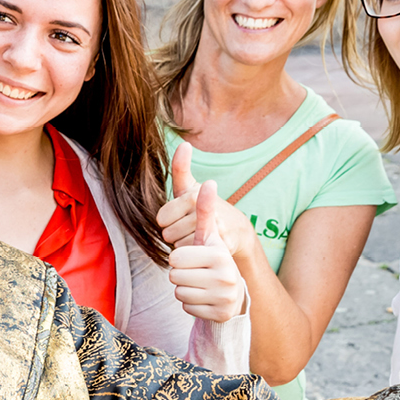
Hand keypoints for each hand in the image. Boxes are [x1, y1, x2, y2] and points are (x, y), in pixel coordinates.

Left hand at [157, 142, 252, 259]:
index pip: (161, 219)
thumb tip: (184, 143)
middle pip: (168, 234)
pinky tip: (203, 249)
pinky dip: (195, 256)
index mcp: (192, 195)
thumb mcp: (191, 188)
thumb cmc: (206, 207)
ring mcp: (213, 228)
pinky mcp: (220, 246)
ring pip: (179, 247)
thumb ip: (181, 168)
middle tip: (190, 230)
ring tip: (197, 239)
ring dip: (185, 247)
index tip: (179, 218)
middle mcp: (203, 209)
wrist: (238, 230)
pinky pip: (193, 257)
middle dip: (176, 235)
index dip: (168, 223)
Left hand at [167, 180, 247, 321]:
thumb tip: (208, 182)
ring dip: (184, 288)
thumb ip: (204, 209)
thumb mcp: (209, 234)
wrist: (234, 291)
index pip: (175, 255)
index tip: (192, 256)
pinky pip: (186, 308)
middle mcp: (226, 275)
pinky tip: (204, 298)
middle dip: (180, 273)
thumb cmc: (213, 257)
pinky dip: (191, 304)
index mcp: (220, 253)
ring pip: (178, 292)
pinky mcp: (220, 314)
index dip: (178, 256)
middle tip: (195, 271)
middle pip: (174, 275)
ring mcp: (225, 297)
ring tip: (200, 284)